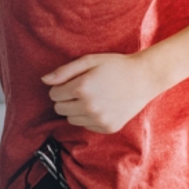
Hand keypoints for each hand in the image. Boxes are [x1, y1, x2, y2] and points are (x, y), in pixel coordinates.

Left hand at [42, 52, 159, 133]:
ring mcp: (99, 120)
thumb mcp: (89, 60)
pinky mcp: (108, 128)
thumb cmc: (115, 65)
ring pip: (71, 119)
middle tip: (80, 89)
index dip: (59, 87)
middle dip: (65, 99)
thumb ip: (64, 71)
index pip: (53, 94)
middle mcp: (89, 107)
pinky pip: (86, 126)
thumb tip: (44, 80)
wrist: (144, 78)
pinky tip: (100, 105)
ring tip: (91, 96)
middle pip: (59, 109)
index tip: (71, 81)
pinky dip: (88, 117)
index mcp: (81, 88)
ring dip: (75, 109)